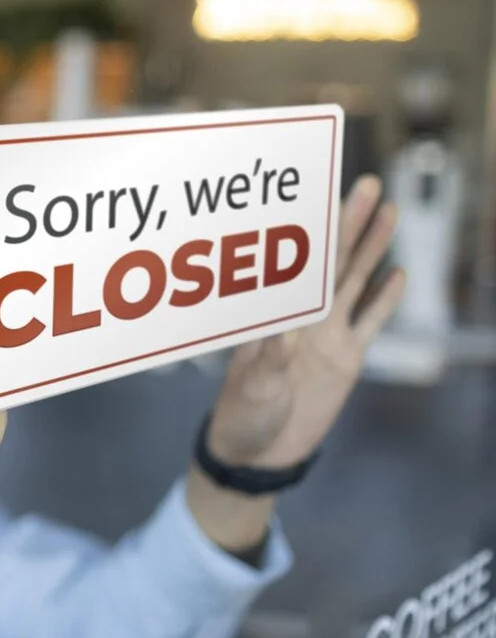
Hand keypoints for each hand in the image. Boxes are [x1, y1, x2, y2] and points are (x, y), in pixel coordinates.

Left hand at [207, 174, 405, 468]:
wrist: (257, 454)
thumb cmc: (242, 416)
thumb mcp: (254, 389)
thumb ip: (271, 360)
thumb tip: (284, 330)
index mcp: (274, 317)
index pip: (295, 265)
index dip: (309, 231)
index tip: (318, 193)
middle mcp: (302, 318)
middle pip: (331, 261)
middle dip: (347, 222)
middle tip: (366, 183)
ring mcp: (326, 336)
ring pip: (354, 282)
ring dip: (370, 247)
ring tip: (386, 211)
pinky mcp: (346, 359)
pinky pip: (369, 323)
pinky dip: (383, 299)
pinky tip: (397, 272)